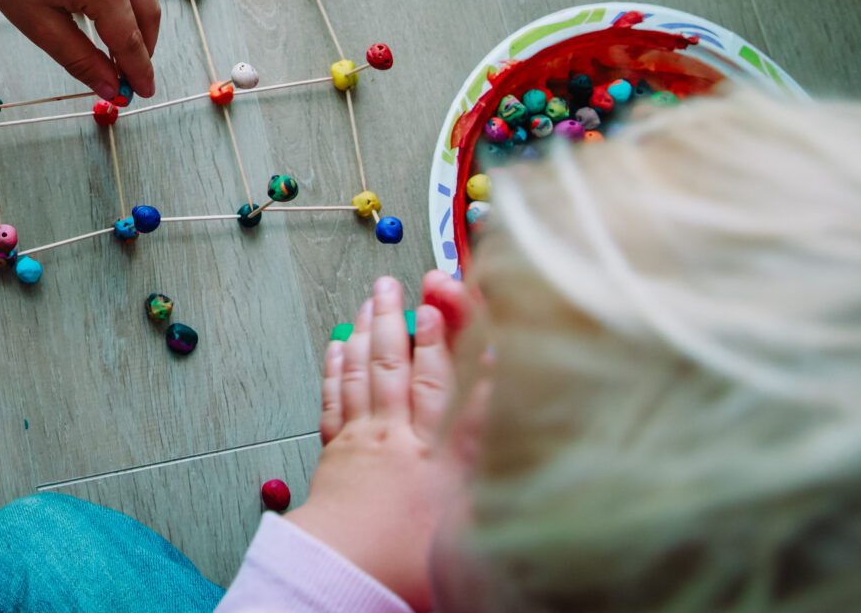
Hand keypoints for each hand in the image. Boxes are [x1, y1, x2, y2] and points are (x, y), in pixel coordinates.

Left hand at [0, 0, 167, 100]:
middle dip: (143, 47)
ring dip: (146, 11)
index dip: (137, 71)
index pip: (129, 40)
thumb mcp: (40, 26)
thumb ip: (81, 59)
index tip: (142, 92)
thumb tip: (110, 87)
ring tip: (132, 37)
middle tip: (131, 72)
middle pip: (145, 13)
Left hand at [288, 273, 482, 610]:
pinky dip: (339, 363)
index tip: (490, 321)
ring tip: (380, 293)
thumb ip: (493, 497)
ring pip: (372, 371)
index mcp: (445, 467)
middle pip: (417, 371)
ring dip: (377, 328)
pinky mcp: (336, 449)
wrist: (338, 577)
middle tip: (427, 283)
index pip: (472, 399)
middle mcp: (406, 443)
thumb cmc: (403, 572)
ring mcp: (367, 440)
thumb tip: (524, 471)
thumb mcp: (468, 541)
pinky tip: (340, 340)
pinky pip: (337, 394)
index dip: (479, 356)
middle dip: (425, 324)